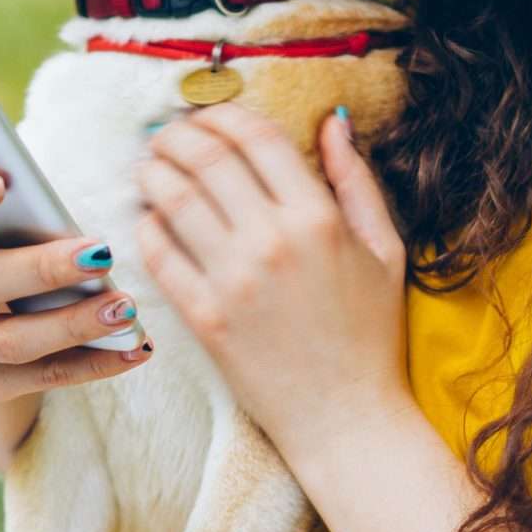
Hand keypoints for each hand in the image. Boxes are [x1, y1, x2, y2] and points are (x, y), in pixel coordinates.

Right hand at [0, 166, 152, 400]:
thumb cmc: (11, 249)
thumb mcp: (6, 225)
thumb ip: (23, 209)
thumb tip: (69, 214)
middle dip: (46, 268)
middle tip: (102, 253)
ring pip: (12, 339)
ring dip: (75, 322)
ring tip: (125, 308)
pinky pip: (44, 376)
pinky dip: (95, 362)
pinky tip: (135, 346)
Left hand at [133, 103, 412, 455]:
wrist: (348, 419)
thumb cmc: (370, 334)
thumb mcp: (384, 249)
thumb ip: (355, 181)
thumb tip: (331, 124)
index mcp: (319, 217)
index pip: (255, 138)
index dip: (222, 114)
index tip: (206, 113)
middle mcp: (272, 241)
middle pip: (206, 159)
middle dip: (177, 134)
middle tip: (165, 133)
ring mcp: (234, 280)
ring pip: (174, 200)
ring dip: (153, 171)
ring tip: (149, 165)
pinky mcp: (205, 318)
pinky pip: (160, 256)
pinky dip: (147, 227)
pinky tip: (147, 218)